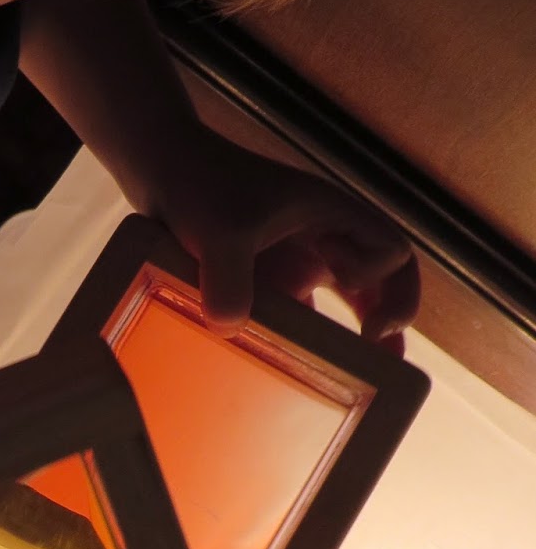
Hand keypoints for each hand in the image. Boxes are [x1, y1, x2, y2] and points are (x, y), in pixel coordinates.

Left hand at [149, 126, 420, 354]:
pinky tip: (295, 371)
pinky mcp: (267, 278)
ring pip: (343, 302)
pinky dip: (305, 341)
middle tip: (386, 367)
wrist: (158, 168)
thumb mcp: (219, 231)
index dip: (389, 287)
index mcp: (331, 215)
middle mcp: (322, 238)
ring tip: (358, 380)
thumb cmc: (199, 183)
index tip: (362, 317)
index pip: (391, 252)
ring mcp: (296, 259)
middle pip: (380, 280)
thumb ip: (228, 277)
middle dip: (389, 320)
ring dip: (352, 337)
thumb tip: (230, 328)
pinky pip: (299, 315)